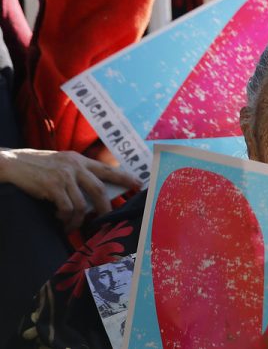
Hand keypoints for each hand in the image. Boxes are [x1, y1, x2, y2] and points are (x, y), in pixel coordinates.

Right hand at [0, 148, 141, 230]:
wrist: (12, 163)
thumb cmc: (37, 166)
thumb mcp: (61, 162)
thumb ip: (78, 172)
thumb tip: (94, 190)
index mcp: (79, 160)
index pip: (107, 169)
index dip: (124, 176)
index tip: (138, 183)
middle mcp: (75, 166)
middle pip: (99, 190)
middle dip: (105, 207)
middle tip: (105, 219)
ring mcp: (64, 176)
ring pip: (82, 204)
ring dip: (78, 219)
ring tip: (71, 225)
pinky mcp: (52, 187)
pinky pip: (67, 208)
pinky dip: (66, 218)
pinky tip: (61, 219)